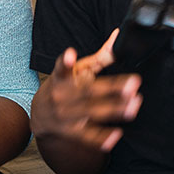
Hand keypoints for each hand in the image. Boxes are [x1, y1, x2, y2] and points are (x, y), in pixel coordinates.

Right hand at [31, 30, 141, 151]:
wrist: (40, 115)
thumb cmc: (64, 86)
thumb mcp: (77, 69)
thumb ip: (100, 56)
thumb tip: (118, 36)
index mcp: (62, 78)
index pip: (62, 69)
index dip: (65, 62)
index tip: (70, 54)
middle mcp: (62, 96)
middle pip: (87, 92)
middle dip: (110, 89)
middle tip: (132, 85)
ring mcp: (67, 115)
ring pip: (92, 112)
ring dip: (114, 110)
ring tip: (133, 105)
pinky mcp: (72, 132)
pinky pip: (87, 136)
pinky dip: (101, 138)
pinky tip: (116, 135)